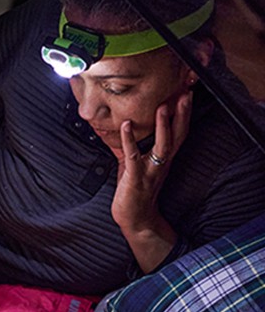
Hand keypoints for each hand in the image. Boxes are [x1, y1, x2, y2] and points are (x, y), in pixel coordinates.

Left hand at [112, 91, 191, 271]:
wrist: (135, 219)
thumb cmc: (134, 190)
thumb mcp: (135, 163)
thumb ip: (134, 147)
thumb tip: (125, 127)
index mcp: (164, 158)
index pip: (178, 132)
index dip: (184, 114)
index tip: (186, 93)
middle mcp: (162, 163)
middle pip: (178, 135)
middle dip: (182, 114)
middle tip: (185, 93)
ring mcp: (151, 170)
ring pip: (162, 146)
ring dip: (163, 126)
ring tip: (162, 106)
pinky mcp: (136, 178)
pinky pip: (134, 157)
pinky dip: (129, 141)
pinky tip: (125, 126)